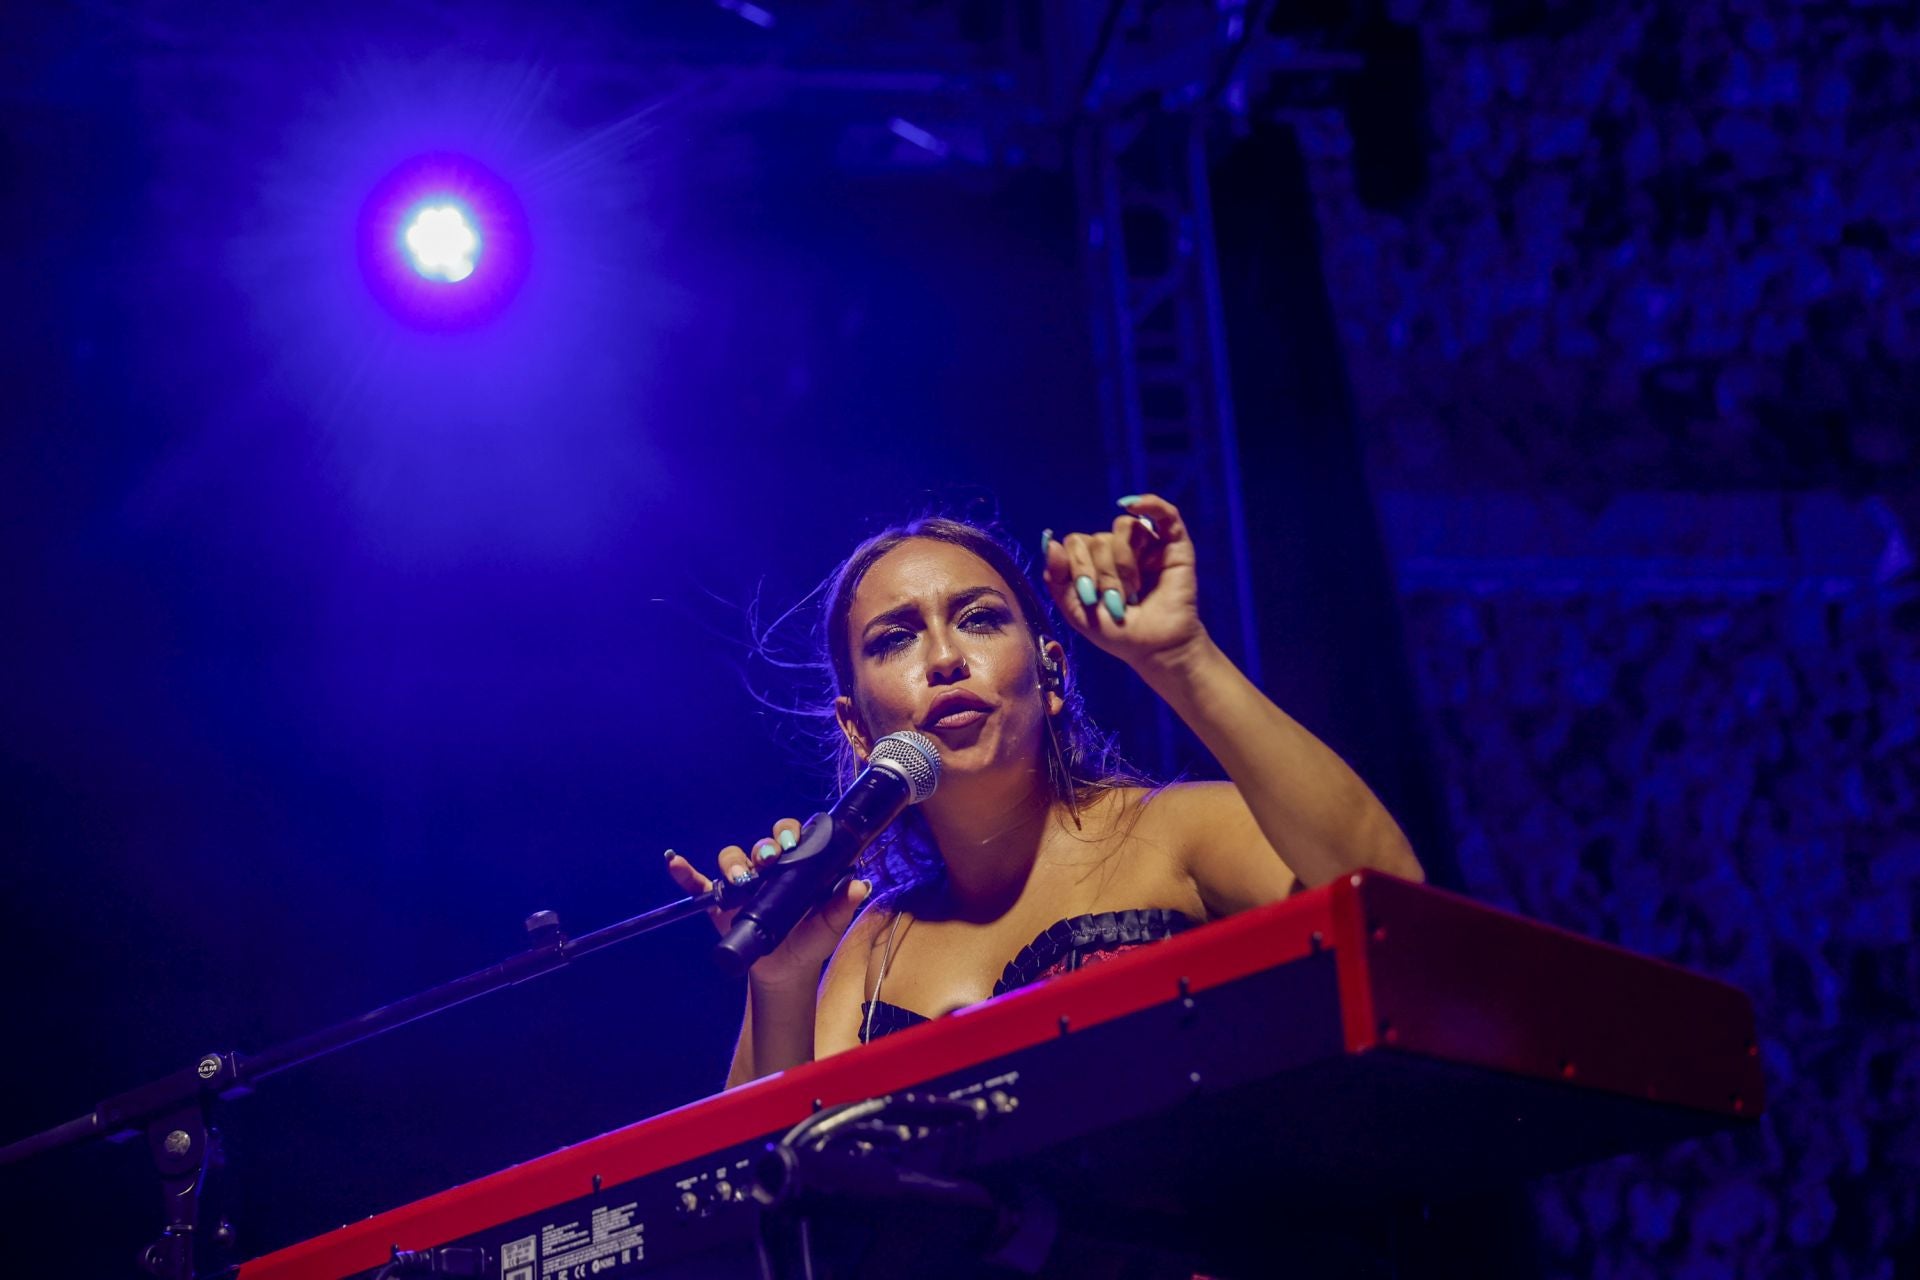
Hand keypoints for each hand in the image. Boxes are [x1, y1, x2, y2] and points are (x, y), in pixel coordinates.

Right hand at [664, 819, 872, 988]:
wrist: (785, 971)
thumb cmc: (810, 942)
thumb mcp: (829, 926)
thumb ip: (843, 905)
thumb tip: (860, 885)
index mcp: (795, 866)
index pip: (790, 836)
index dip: (789, 832)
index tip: (791, 844)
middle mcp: (767, 868)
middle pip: (761, 843)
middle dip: (763, 846)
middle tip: (769, 860)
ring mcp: (742, 883)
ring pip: (732, 858)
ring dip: (734, 863)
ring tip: (742, 879)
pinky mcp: (720, 901)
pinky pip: (698, 883)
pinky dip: (685, 872)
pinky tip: (675, 863)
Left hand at [1040, 494, 1206, 671]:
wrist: (1155, 649)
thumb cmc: (1117, 633)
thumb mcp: (1076, 611)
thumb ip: (1057, 578)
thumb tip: (1048, 540)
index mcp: (1094, 561)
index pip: (1076, 542)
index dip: (1079, 566)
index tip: (1090, 596)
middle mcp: (1119, 548)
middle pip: (1098, 537)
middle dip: (1103, 573)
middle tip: (1116, 600)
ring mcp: (1147, 545)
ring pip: (1123, 528)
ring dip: (1124, 563)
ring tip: (1133, 589)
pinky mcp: (1174, 544)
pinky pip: (1162, 512)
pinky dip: (1149, 503)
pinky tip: (1134, 506)